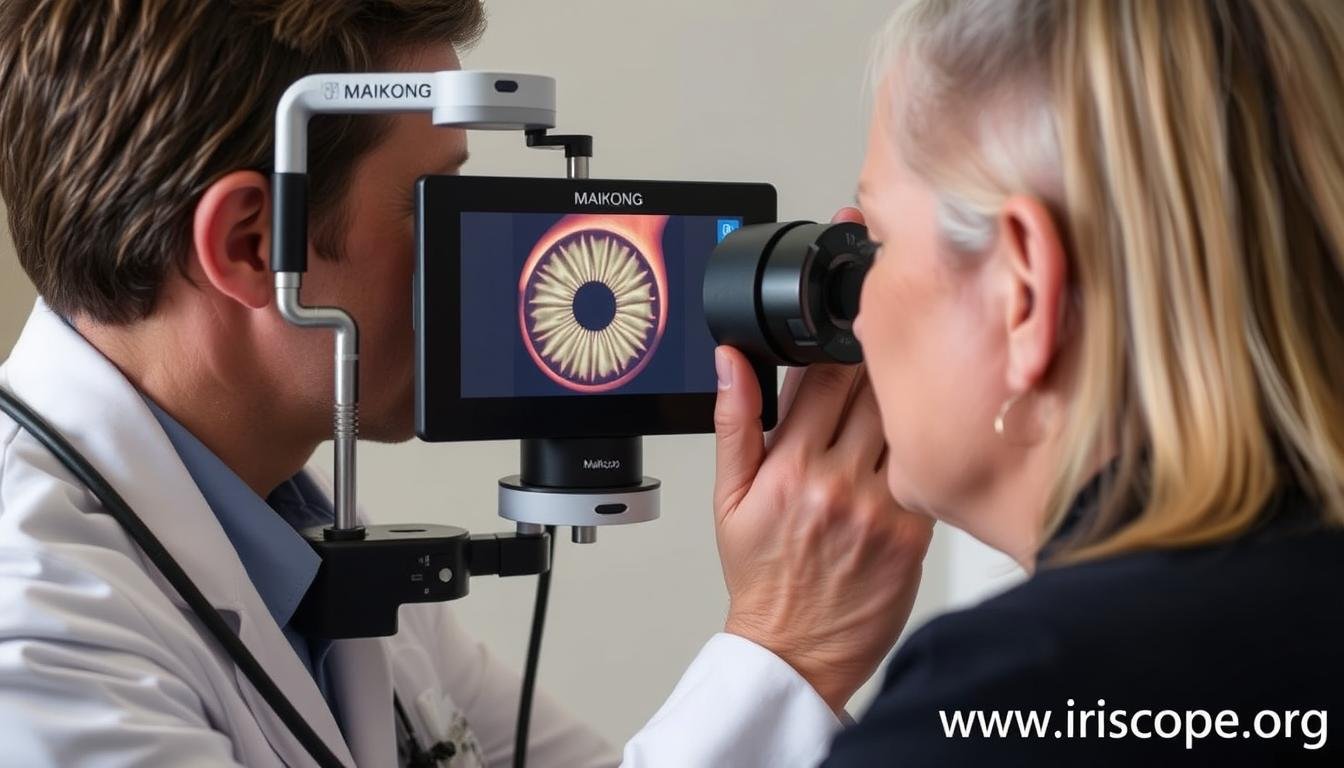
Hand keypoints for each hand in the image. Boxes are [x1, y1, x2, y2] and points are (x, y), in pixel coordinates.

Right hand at [711, 207, 933, 712]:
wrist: (795, 649)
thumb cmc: (763, 576)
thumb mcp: (728, 498)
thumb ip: (736, 422)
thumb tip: (730, 360)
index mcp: (790, 466)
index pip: (821, 375)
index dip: (839, 335)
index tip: (854, 311)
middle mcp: (838, 481)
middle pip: (872, 389)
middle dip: (883, 352)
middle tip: (898, 322)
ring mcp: (881, 507)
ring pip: (907, 422)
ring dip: (914, 390)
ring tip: (924, 363)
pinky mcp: (915, 532)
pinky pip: (928, 468)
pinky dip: (932, 442)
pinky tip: (936, 425)